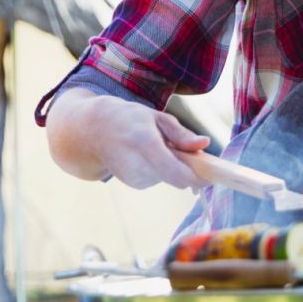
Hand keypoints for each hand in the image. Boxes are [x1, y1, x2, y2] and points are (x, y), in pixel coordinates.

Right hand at [48, 91, 209, 189]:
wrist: (92, 130)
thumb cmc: (129, 118)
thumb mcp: (157, 118)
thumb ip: (181, 135)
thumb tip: (204, 144)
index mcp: (144, 143)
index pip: (175, 172)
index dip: (196, 177)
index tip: (210, 175)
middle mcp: (137, 164)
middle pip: (177, 175)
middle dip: (186, 166)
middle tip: (182, 147)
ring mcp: (133, 177)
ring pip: (169, 177)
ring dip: (171, 165)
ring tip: (155, 146)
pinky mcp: (133, 183)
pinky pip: (159, 178)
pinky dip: (160, 168)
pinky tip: (146, 155)